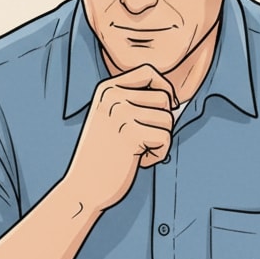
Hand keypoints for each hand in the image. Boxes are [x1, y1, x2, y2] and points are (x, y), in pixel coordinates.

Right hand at [63, 63, 177, 212]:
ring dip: (159, 140)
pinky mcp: (131, 134)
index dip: (164, 87)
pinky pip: (165, 139)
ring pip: (168, 119)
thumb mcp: (112, 119)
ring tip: (135, 150)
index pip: (149, 71)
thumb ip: (136, 103)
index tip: (167, 106)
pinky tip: (137, 161)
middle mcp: (112, 96)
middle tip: (140, 140)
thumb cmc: (103, 156)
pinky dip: (158, 155)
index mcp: (106, 89)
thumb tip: (175, 100)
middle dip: (161, 122)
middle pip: (164, 97)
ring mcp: (120, 114)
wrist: (84, 187)